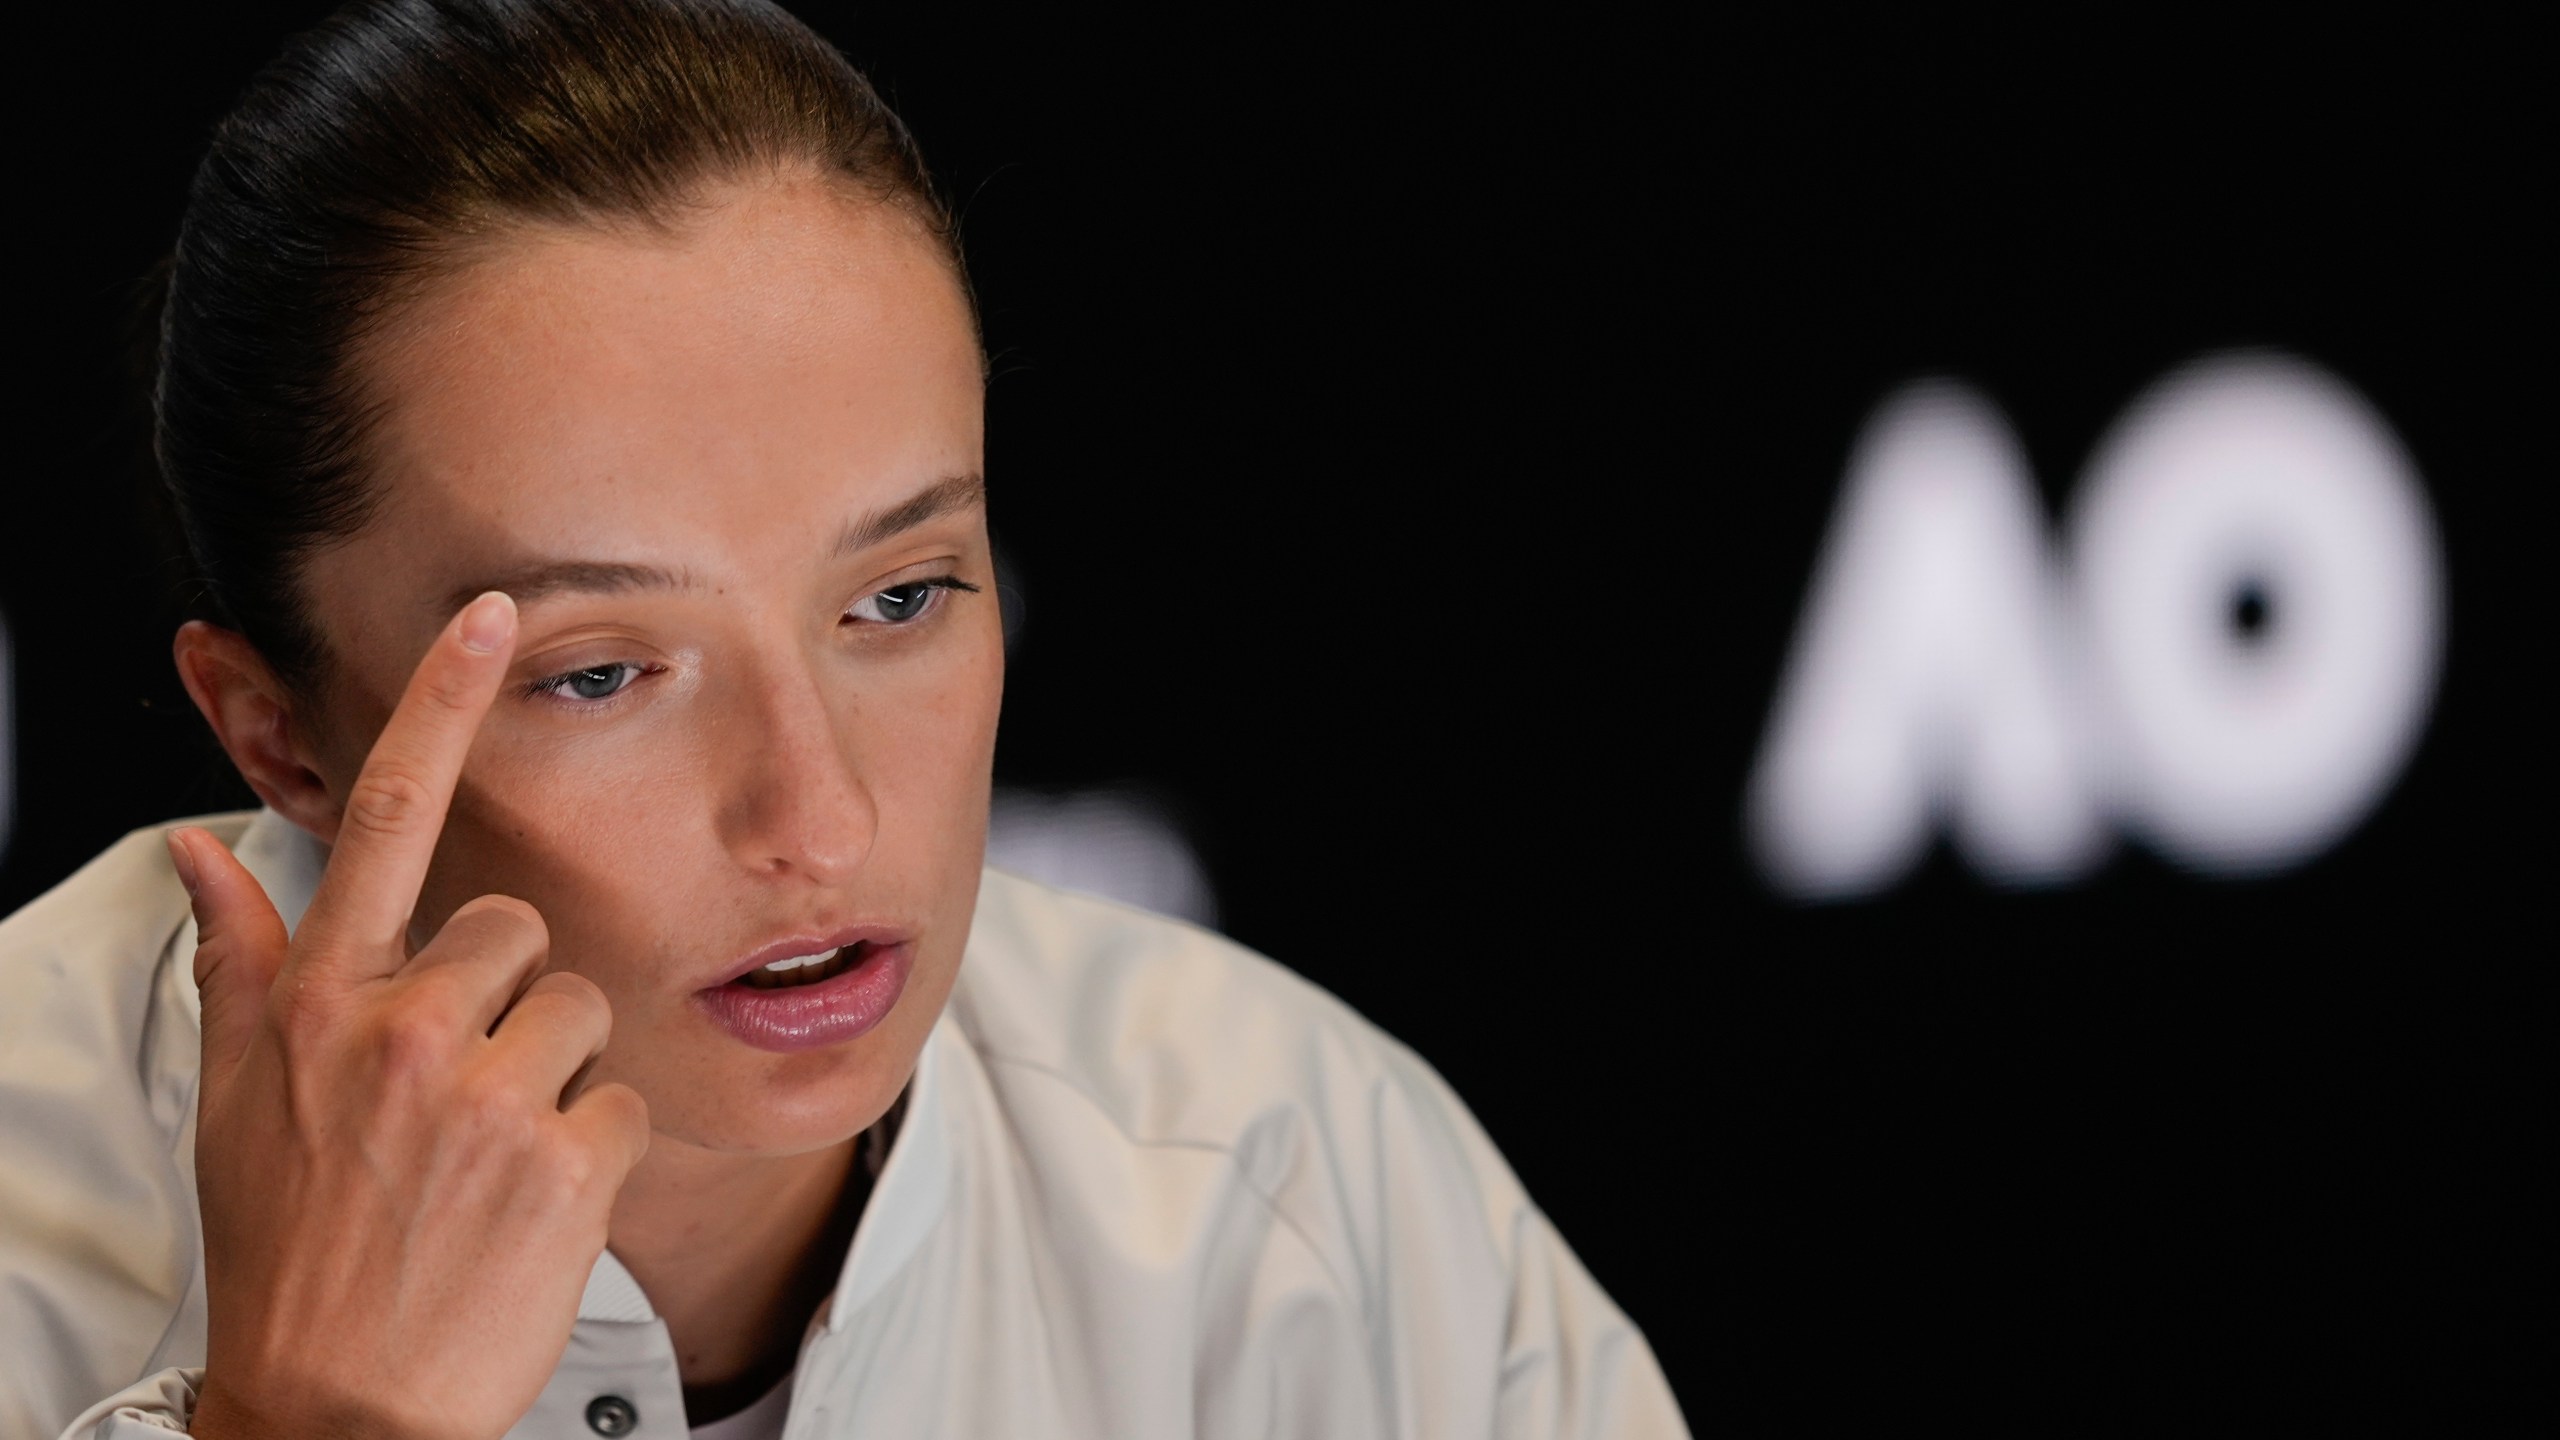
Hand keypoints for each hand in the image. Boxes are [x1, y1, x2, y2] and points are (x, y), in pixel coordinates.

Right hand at [171, 592, 650, 1439]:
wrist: (336, 1406)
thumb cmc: (292, 1245)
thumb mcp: (235, 1100)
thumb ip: (239, 963)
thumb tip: (196, 856)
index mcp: (322, 1003)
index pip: (381, 819)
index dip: (438, 705)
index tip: (488, 615)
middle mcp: (401, 1030)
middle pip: (523, 929)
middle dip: (513, 998)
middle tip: (462, 1100)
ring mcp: (486, 1093)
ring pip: (587, 1010)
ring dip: (560, 1077)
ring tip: (494, 1161)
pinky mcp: (567, 1158)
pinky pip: (624, 1103)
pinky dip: (596, 1155)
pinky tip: (535, 1210)